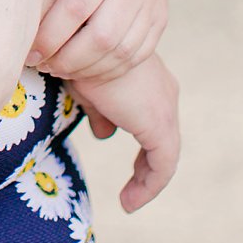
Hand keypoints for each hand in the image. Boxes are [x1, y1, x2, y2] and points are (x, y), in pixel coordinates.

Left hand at [34, 0, 166, 81]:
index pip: (76, 9)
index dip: (51, 35)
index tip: (29, 51)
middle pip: (102, 37)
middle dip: (68, 59)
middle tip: (42, 65)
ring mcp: (152, 6)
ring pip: (122, 51)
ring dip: (88, 68)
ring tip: (58, 70)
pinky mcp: (160, 21)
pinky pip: (137, 56)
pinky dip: (110, 70)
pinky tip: (84, 70)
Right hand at [70, 55, 179, 211]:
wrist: (83, 41)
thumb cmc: (77, 56)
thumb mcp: (86, 85)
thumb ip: (99, 111)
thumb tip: (104, 134)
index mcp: (148, 83)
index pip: (149, 120)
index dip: (136, 144)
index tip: (121, 163)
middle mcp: (165, 95)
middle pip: (160, 140)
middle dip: (144, 166)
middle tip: (130, 190)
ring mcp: (165, 110)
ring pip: (164, 155)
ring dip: (147, 180)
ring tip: (129, 200)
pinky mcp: (160, 125)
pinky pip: (163, 164)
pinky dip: (150, 184)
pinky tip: (129, 199)